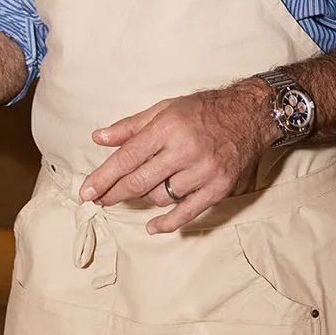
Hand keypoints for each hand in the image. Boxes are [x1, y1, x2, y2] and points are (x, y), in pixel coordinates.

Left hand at [79, 81, 275, 233]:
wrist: (249, 115)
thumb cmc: (203, 110)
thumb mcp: (164, 108)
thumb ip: (130, 126)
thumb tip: (98, 138)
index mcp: (168, 128)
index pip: (127, 158)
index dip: (103, 177)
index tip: (86, 192)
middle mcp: (184, 150)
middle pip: (139, 181)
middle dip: (114, 194)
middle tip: (99, 200)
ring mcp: (203, 172)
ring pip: (160, 197)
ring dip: (145, 197)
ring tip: (141, 189)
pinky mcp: (218, 188)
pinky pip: (187, 213)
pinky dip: (167, 223)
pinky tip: (152, 226)